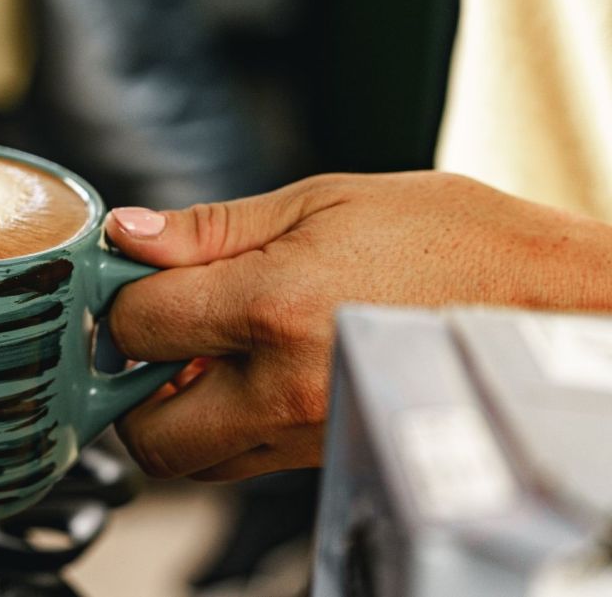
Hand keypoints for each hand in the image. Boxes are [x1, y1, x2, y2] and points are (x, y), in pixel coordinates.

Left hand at [104, 171, 611, 481]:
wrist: (542, 297)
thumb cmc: (448, 238)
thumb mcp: (322, 200)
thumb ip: (212, 227)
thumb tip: (132, 233)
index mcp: (274, 305)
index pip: (138, 325)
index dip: (119, 296)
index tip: (128, 276)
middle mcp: (285, 385)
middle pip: (148, 431)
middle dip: (129, 381)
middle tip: (151, 329)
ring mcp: (310, 431)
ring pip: (194, 460)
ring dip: (173, 411)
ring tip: (200, 348)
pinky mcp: (330, 452)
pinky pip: (246, 460)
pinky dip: (223, 425)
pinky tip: (245, 368)